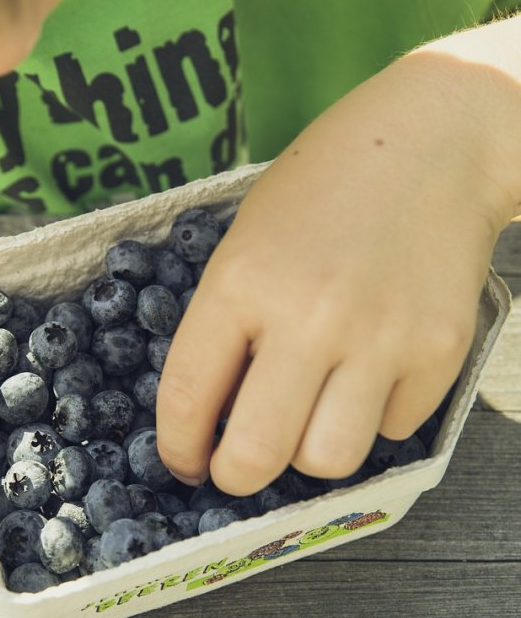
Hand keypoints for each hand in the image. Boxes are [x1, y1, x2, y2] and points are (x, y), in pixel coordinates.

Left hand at [156, 53, 513, 495]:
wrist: (435, 141)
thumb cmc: (325, 186)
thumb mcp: (247, 239)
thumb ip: (226, 323)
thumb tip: (213, 415)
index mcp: (242, 282)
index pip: (187, 397)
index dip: (177, 448)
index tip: (186, 461)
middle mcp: (309, 316)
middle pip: (255, 455)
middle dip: (236, 477)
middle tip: (239, 466)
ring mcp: (380, 337)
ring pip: (328, 461)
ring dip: (310, 454)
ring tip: (312, 418)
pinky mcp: (440, 350)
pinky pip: (393, 429)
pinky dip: (375, 416)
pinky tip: (373, 372)